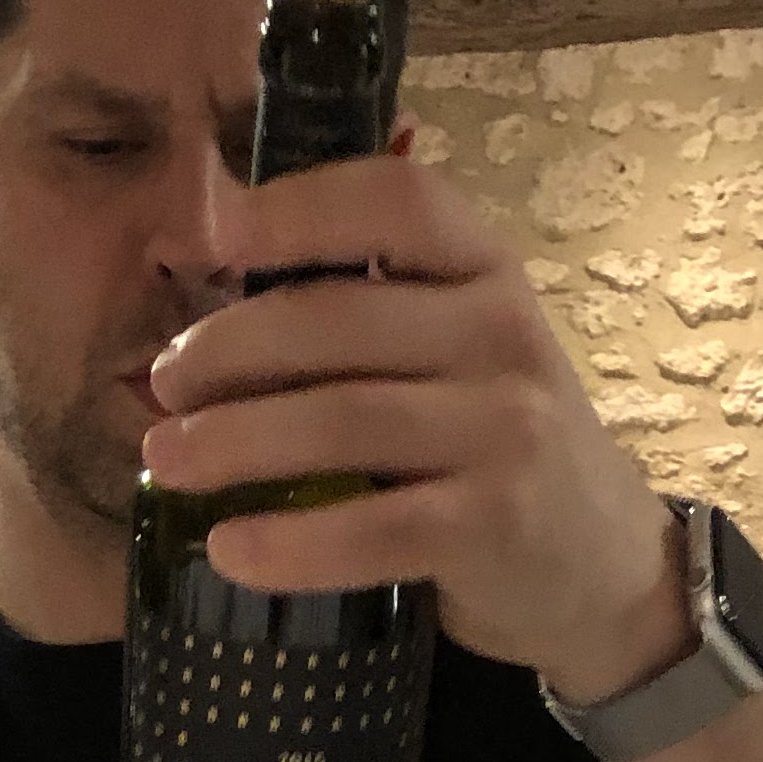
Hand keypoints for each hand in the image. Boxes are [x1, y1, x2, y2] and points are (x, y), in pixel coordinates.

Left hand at [139, 157, 688, 703]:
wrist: (600, 562)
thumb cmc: (496, 444)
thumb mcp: (461, 348)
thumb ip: (372, 310)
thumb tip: (213, 296)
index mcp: (487, 268)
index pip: (395, 199)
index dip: (295, 207)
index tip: (210, 233)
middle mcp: (503, 332)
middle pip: (339, 320)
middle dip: (229, 350)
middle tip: (162, 384)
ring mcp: (504, 429)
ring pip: (343, 422)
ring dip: (236, 443)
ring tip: (164, 461)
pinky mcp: (493, 525)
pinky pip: (372, 530)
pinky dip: (291, 543)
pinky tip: (229, 550)